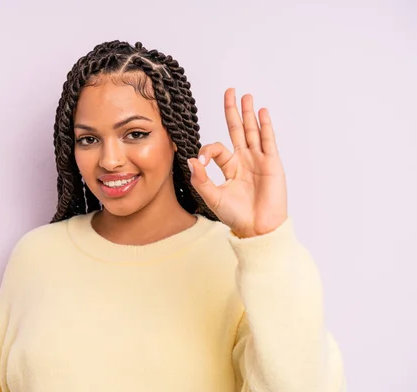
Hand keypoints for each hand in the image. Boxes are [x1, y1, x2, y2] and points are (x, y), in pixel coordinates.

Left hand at [187, 88, 287, 237]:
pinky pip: (268, 140)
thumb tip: (191, 159)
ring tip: (246, 96)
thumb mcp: (213, 197)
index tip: (202, 160)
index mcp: (229, 168)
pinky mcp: (272, 164)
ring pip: (253, 131)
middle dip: (233, 111)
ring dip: (249, 113)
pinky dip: (265, 126)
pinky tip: (261, 112)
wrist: (258, 228)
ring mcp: (259, 160)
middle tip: (230, 91)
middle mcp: (244, 160)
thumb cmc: (236, 216)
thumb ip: (201, 179)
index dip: (207, 150)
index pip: (217, 148)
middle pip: (237, 130)